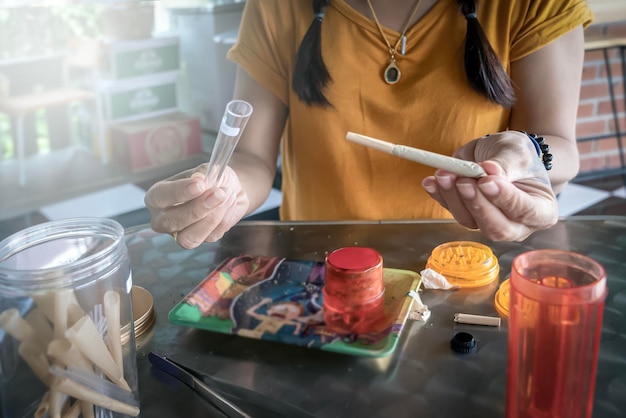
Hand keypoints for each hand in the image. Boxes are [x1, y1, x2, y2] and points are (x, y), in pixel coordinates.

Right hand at [144, 164, 248, 248]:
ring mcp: (181, 233)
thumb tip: (199, 179)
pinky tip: (230, 203)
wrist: (230, 190)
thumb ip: (202, 174)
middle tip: (218, 194)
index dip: (179, 192)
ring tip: (226, 197)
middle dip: (197, 209)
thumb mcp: (207, 169)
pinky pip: (211, 236)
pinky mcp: (201, 240)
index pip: (159, 197)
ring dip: (211, 218)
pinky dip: (224, 219)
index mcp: (157, 196)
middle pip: (171, 222)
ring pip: (189, 238)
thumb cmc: (211, 179)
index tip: (199, 185)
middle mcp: (164, 218)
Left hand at [421, 131, 557, 241]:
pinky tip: (432, 181)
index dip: (505, 199)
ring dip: (453, 197)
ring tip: (445, 174)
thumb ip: (505, 164)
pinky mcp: (467, 216)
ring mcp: (488, 223)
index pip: (526, 211)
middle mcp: (516, 225)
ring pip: (468, 221)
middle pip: (496, 227)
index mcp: (541, 212)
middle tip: (463, 181)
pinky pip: (451, 211)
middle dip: (476, 204)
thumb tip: (488, 171)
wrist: (501, 154)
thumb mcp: (517, 152)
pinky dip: (439, 195)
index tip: (487, 181)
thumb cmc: (518, 155)